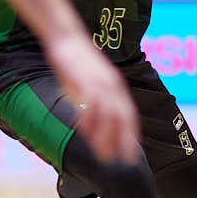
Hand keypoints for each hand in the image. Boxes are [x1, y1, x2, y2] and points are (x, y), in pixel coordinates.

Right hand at [44, 37, 140, 164]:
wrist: (65, 36)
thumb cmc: (75, 61)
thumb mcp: (88, 83)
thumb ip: (92, 101)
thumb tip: (88, 122)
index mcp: (116, 86)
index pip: (129, 114)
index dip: (131, 135)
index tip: (131, 154)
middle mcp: (113, 85)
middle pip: (123, 118)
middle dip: (125, 141)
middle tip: (125, 161)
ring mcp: (100, 82)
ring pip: (109, 114)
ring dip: (107, 137)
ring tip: (105, 156)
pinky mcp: (84, 79)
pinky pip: (90, 104)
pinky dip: (89, 120)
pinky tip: (84, 134)